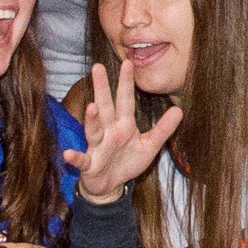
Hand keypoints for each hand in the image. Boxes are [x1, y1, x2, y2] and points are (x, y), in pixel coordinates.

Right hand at [65, 63, 185, 202]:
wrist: (109, 185)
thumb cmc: (127, 162)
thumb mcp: (149, 146)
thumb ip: (163, 129)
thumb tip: (179, 110)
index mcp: (123, 124)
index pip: (125, 100)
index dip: (126, 83)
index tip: (127, 62)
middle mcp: (108, 131)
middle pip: (105, 106)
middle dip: (102, 88)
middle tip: (97, 67)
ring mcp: (97, 146)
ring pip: (94, 130)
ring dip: (91, 119)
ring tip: (91, 107)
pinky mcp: (89, 164)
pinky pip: (81, 159)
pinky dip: (74, 157)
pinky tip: (68, 153)